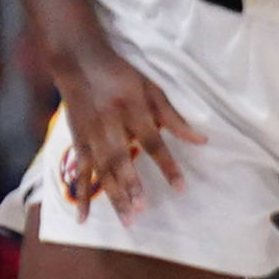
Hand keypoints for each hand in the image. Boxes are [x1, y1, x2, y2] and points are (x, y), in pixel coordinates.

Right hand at [47, 36, 210, 218]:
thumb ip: (173, 116)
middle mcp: (109, 123)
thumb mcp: (151, 88)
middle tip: (142, 210)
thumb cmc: (122, 75)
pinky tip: (84, 217)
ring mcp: (89, 133)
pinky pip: (79, 171)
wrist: (78, 60)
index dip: (167, 165)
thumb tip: (201, 140)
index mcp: (131, 108)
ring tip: (126, 218)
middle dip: (130, 185)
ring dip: (112, 195)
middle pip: (120, 158)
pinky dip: (81, 194)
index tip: (180, 187)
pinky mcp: (76, 141)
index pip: (153, 141)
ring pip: (100, 169)